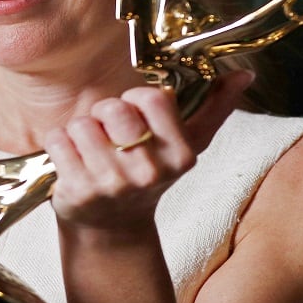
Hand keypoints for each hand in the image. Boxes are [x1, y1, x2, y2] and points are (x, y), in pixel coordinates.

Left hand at [43, 70, 254, 229]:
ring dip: (80, 131)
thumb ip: (214, 107)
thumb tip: (244, 75)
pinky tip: (72, 162)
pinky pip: (57, 140)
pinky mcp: (77, 191)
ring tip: (91, 151)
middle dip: (104, 114)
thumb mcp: (186, 144)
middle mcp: (148, 173)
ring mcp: (112, 184)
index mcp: (180, 156)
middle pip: (113, 108)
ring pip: (82, 123)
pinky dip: (59, 144)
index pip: (152, 97)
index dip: (136, 100)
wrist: (111, 227)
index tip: (137, 117)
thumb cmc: (148, 175)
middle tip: (110, 136)